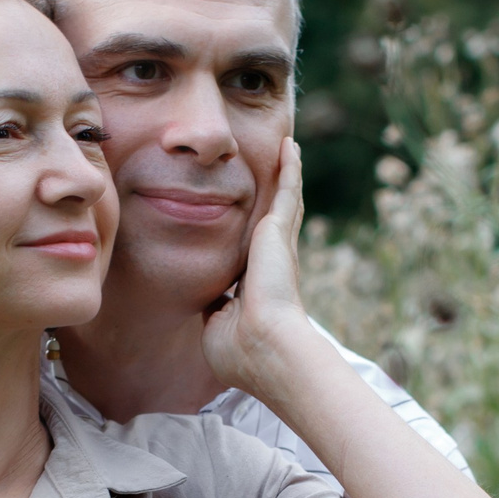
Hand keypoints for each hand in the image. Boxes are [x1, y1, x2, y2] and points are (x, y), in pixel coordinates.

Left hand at [201, 138, 318, 401]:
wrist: (264, 347)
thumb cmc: (242, 350)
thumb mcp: (218, 327)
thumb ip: (214, 310)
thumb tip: (210, 303)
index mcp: (258, 285)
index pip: (255, 256)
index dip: (255, 243)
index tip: (253, 233)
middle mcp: (272, 261)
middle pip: (276, 221)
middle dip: (277, 198)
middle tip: (281, 170)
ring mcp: (279, 244)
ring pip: (284, 201)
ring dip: (286, 175)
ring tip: (286, 150)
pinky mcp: (278, 230)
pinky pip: (285, 189)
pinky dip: (288, 168)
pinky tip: (287, 147)